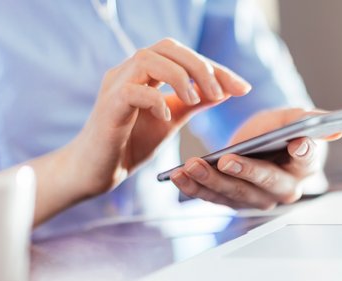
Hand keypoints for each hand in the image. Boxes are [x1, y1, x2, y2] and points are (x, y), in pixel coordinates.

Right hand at [65, 37, 250, 196]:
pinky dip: (156, 101)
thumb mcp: (172, 119)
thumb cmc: (131, 143)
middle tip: (221, 93)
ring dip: (179, 77)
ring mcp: (116, 85)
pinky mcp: (108, 106)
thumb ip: (195, 102)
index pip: (183, 55)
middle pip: (168, 47)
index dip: (215, 68)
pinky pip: (132, 90)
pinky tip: (167, 118)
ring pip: (149, 59)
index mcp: (146, 72)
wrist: (98, 171)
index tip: (243, 88)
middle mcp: (129, 71)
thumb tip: (225, 89)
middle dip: (200, 67)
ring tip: (195, 100)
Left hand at [170, 108, 341, 209]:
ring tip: (190, 166)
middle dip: (243, 173)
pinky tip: (177, 175)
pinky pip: (212, 197)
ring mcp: (257, 199)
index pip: (306, 160)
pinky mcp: (232, 200)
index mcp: (305, 168)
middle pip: (263, 184)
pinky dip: (193, 187)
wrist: (260, 142)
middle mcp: (283, 190)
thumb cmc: (280, 129)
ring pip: (233, 194)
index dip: (302, 152)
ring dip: (210, 182)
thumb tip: (338, 128)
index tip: (297, 144)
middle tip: (226, 160)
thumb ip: (310, 121)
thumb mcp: (293, 118)